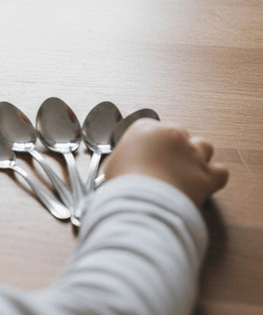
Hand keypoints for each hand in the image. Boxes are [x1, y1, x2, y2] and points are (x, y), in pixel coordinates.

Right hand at [104, 119, 228, 206]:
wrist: (142, 203)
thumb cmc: (123, 184)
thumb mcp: (111, 167)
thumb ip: (122, 160)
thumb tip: (123, 166)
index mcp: (145, 128)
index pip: (152, 128)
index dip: (150, 143)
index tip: (147, 155)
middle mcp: (171, 135)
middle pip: (179, 134)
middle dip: (174, 149)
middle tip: (164, 166)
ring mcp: (192, 153)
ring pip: (204, 146)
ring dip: (197, 156)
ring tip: (185, 172)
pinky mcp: (207, 174)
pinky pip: (220, 171)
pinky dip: (214, 177)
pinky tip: (203, 184)